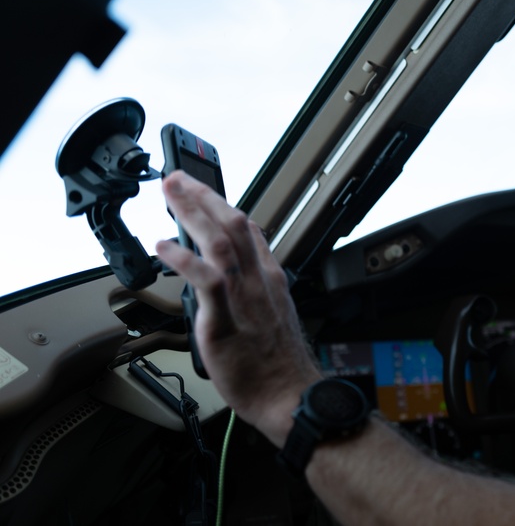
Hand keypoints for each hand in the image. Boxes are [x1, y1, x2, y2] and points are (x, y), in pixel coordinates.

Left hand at [156, 171, 321, 445]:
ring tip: (170, 195)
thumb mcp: (273, 317)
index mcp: (271, 279)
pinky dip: (183, 259)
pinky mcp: (224, 320)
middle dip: (203, 196)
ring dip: (192, 213)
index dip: (223, 206)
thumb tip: (229, 283)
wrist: (290, 396)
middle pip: (233, 224)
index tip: (203, 192)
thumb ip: (253, 294)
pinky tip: (163, 248)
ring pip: (220, 242)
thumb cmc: (280, 366)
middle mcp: (259, 281)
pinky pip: (206, 280)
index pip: (249, 231)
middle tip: (178, 179)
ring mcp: (244, 298)